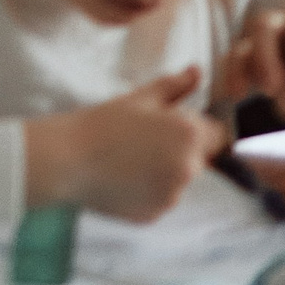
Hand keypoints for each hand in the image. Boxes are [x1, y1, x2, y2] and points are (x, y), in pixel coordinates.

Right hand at [24, 68, 224, 220]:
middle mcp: (190, 169)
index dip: (196, 128)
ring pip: (180, 180)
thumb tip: (197, 71)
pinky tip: (123, 178)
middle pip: (199, 158)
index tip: (170, 125)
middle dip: (179, 149)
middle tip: (142, 141)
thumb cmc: (101, 123)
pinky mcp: (156, 213)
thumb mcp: (139, 98)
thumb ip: (175, 86)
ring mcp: (174, 195)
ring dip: (165, 172)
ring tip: (129, 160)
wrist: (67, 159)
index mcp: (190, 136)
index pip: (218, 134)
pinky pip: (161, 199)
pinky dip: (148, 191)